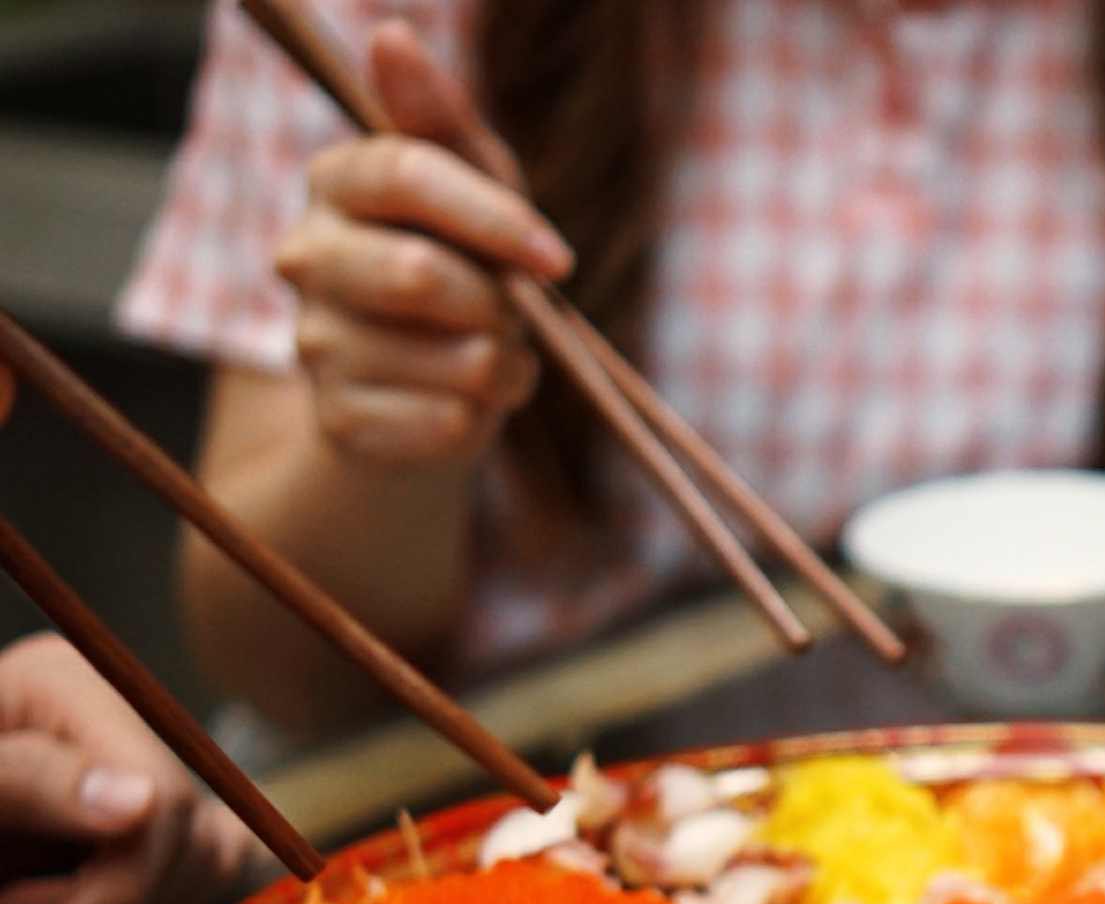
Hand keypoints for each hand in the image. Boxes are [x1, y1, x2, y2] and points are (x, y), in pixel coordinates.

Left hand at [0, 634, 255, 903]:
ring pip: (211, 860)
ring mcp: (144, 769)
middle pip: (194, 836)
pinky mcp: (158, 820)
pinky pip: (206, 875)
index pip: (161, 802)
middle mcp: (119, 717)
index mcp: (66, 685)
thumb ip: (27, 783)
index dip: (125, 886)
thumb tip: (145, 804)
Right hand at [273, 22, 569, 467]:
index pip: (406, 173)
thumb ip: (442, 119)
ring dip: (505, 368)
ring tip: (492, 358)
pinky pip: (449, 424)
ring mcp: (315, 345)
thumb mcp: (472, 186)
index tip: (557, 260)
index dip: (494, 218)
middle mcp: (306, 257)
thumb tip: (391, 35)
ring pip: (456, 362)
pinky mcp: (341, 422)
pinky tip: (469, 404)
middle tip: (513, 314)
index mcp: (337, 182)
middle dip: (499, 305)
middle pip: (422, 277)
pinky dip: (483, 420)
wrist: (423, 391)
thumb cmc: (462, 269)